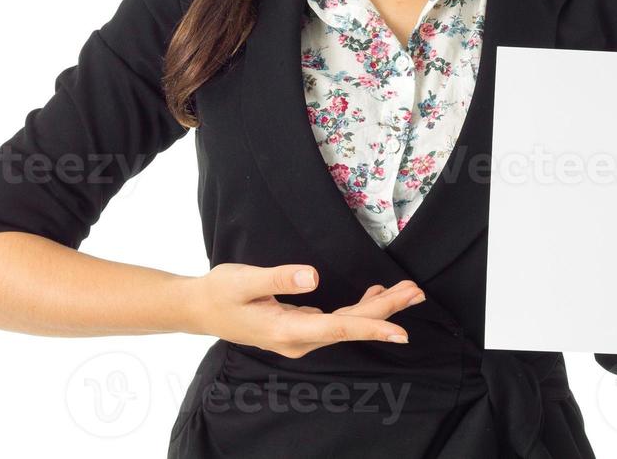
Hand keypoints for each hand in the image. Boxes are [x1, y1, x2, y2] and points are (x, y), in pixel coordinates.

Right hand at [196, 262, 424, 358]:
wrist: (200, 308)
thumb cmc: (220, 292)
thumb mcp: (243, 280)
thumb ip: (278, 278)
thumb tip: (313, 277)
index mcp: (286, 330)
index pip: (338, 330)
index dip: (371, 328)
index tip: (401, 331)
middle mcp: (298, 339)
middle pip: (350, 326)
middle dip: (386, 310)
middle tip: (417, 292)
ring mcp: (300, 336)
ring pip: (347, 324)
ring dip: (377, 308)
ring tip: (408, 292)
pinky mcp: (300, 328)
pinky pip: (338, 322)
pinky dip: (359, 309)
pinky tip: (375, 296)